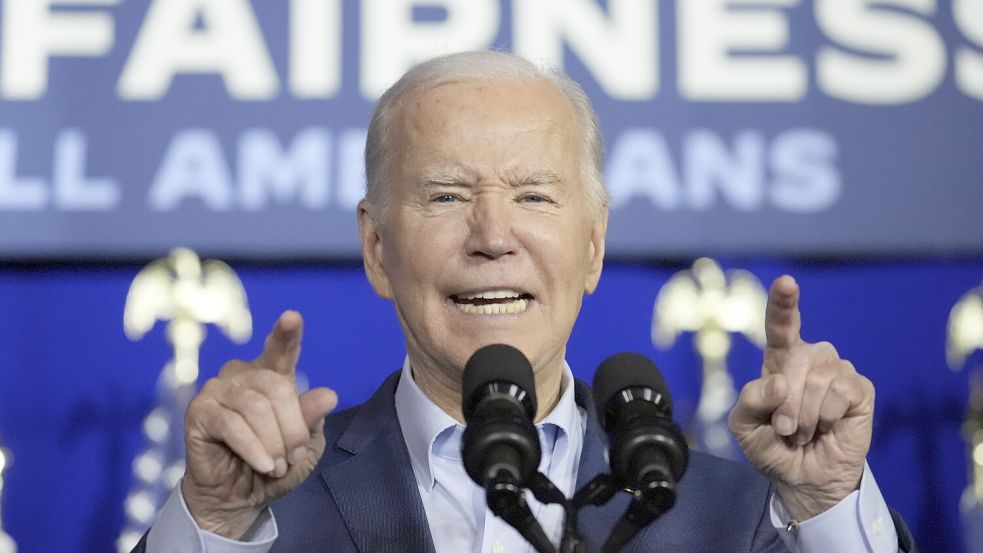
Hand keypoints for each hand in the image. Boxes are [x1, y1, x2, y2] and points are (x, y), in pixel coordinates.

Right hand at [182, 311, 337, 537]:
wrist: (238, 498)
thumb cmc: (273, 465)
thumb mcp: (304, 446)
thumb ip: (312, 419)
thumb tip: (328, 395)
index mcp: (272, 375)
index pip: (281, 350)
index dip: (287, 333)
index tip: (292, 317)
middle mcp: (243, 375)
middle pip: (277, 387)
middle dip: (292, 428)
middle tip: (293, 457)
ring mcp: (218, 390)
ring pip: (256, 407)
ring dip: (273, 443)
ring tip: (276, 466)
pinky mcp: (199, 411)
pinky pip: (232, 426)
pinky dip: (253, 448)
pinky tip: (263, 464)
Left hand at [728, 276, 873, 519]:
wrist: (802, 479)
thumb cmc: (771, 447)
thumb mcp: (744, 426)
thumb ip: (750, 400)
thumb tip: (779, 382)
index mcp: (779, 361)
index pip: (781, 325)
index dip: (783, 303)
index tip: (787, 283)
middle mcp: (810, 360)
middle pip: (797, 358)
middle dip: (786, 399)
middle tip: (783, 427)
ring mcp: (838, 372)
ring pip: (819, 377)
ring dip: (805, 413)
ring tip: (803, 431)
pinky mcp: (859, 390)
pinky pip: (842, 391)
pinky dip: (827, 415)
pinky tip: (827, 427)